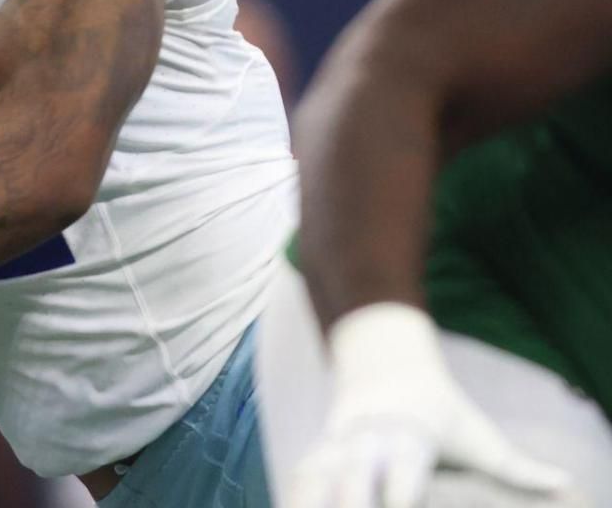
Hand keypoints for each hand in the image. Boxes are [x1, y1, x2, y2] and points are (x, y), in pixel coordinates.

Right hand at [290, 303, 576, 507]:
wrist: (385, 363)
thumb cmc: (441, 409)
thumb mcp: (477, 431)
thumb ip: (513, 465)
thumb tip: (563, 481)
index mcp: (408, 435)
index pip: (402, 472)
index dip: (397, 495)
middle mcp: (366, 439)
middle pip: (351, 480)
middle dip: (348, 505)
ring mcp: (336, 443)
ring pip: (313, 476)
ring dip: (308, 501)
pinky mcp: (317, 450)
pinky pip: (299, 476)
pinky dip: (294, 497)